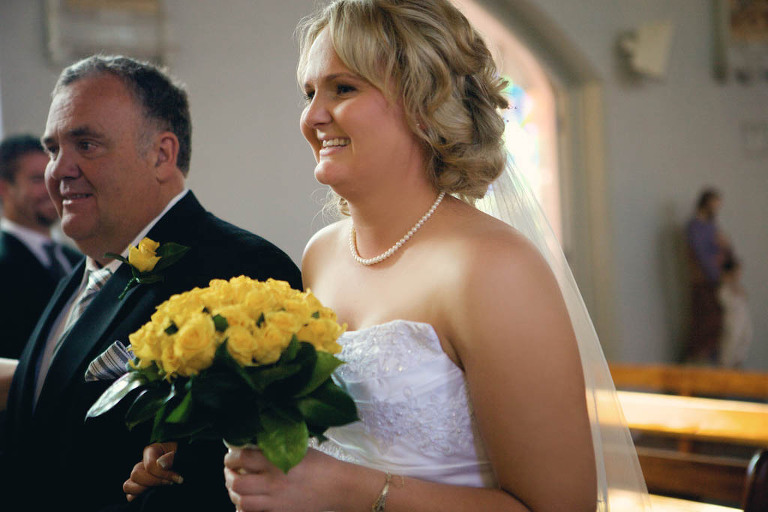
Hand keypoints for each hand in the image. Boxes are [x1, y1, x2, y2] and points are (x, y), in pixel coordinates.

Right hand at [123, 442, 182, 500]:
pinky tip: (152, 495)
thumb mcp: (184, 454)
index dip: (163, 475)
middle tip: (170, 483)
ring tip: (159, 490)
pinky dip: (137, 497)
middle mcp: (143, 463)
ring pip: (128, 485)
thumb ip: (173, 458)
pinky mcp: (141, 486)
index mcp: (152, 451)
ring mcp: (141, 475)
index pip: (149, 465)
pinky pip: (130, 494)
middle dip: (153, 482)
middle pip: (136, 474)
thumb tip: (160, 464)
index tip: (178, 479)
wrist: (192, 465)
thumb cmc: (188, 459)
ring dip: (142, 490)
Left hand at [223, 446, 339, 511]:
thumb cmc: (321, 465)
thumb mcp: (298, 449)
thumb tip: (252, 447)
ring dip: (234, 493)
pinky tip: (247, 501)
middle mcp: (273, 483)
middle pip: (236, 482)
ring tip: (236, 486)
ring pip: (241, 501)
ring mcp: (275, 502)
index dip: (231, 457)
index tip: (231, 456)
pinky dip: (244, 508)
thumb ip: (275, 449)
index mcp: (278, 461)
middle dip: (229, 476)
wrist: (338, 488)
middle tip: (231, 471)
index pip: (242, 458)